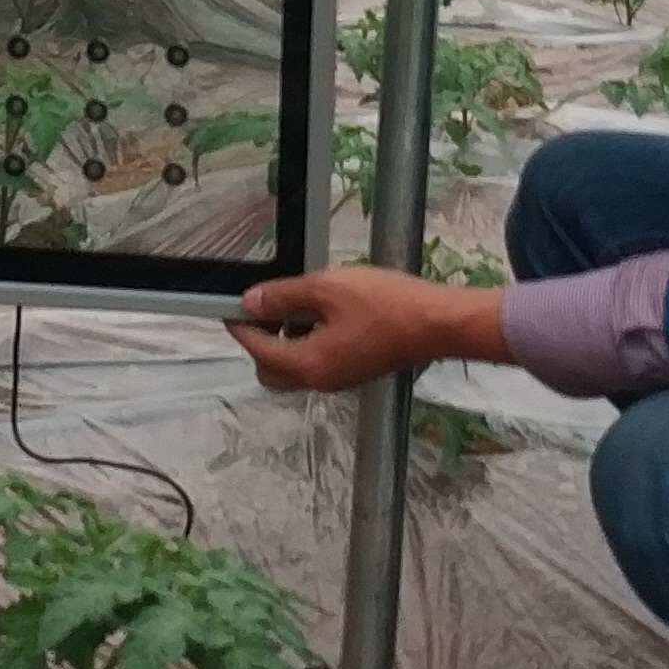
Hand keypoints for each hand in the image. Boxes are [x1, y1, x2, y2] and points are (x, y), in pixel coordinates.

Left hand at [227, 264, 507, 392]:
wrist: (436, 323)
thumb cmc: (387, 304)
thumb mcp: (328, 288)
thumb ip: (284, 296)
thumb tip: (251, 302)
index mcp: (308, 363)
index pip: (258, 348)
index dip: (240, 325)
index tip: (231, 306)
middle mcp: (319, 380)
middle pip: (270, 369)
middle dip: (258, 342)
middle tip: (260, 308)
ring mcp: (338, 379)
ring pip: (293, 369)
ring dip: (282, 343)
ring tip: (291, 306)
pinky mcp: (353, 371)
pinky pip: (315, 364)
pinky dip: (305, 344)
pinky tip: (318, 314)